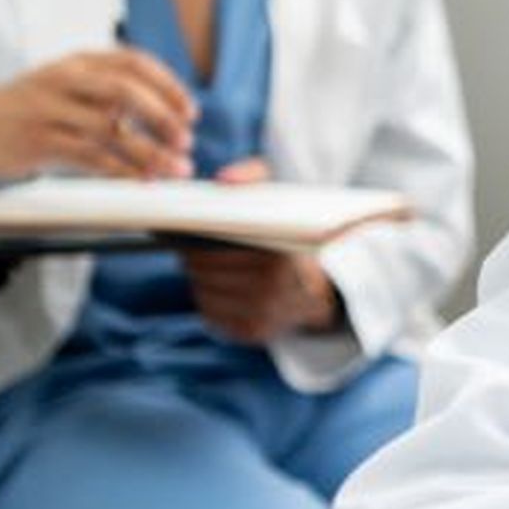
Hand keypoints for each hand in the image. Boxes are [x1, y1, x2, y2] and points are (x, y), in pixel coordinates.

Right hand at [0, 48, 195, 201]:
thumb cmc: (30, 106)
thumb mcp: (69, 85)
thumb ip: (111, 92)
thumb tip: (167, 114)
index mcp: (79, 61)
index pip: (134, 63)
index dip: (169, 86)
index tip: (190, 112)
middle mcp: (65, 79)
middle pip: (124, 91)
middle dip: (163, 117)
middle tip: (186, 140)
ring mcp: (50, 109)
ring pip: (110, 130)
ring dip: (149, 152)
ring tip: (174, 168)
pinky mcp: (39, 140)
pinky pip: (90, 156)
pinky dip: (122, 170)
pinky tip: (141, 179)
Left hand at [173, 160, 343, 343]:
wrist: (319, 290)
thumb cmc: (291, 233)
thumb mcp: (282, 195)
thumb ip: (252, 176)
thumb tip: (222, 181)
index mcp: (279, 256)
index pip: (216, 246)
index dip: (198, 235)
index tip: (189, 224)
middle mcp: (271, 290)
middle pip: (205, 268)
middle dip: (195, 254)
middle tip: (194, 241)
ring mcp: (260, 314)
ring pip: (203, 289)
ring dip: (200, 275)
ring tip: (210, 262)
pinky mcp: (248, 332)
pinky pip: (210, 311)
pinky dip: (210, 296)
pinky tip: (223, 284)